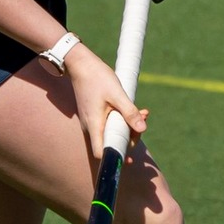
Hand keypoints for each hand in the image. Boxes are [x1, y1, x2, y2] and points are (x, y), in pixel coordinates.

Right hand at [65, 44, 146, 158]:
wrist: (81, 65)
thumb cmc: (97, 78)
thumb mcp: (117, 94)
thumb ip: (130, 112)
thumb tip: (142, 129)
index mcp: (94, 125)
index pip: (101, 153)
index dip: (115, 158)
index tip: (130, 156)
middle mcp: (90, 128)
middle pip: (110, 144)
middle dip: (129, 137)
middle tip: (142, 122)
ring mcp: (92, 122)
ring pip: (112, 133)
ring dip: (128, 127)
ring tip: (142, 112)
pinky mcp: (94, 116)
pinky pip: (109, 124)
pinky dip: (122, 120)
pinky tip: (133, 109)